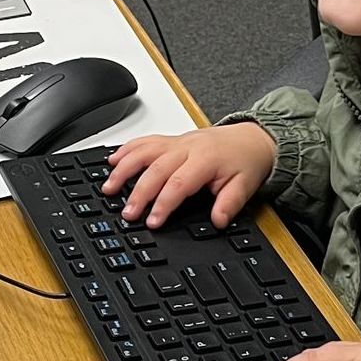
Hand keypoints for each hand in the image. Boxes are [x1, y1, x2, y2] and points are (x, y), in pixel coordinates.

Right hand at [102, 123, 275, 228]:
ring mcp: (176, 142)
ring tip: (108, 188)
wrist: (251, 138)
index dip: (163, 203)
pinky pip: (144, 141)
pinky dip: (126, 150)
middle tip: (127, 213)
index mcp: (205, 159)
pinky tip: (112, 161)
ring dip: (124, 169)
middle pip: (155, 169)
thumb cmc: (246, 161)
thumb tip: (218, 221)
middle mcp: (187, 148)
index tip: (153, 221)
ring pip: (144, 151)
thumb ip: (229, 204)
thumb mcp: (245, 186)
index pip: (179, 183)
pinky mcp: (171, 140)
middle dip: (139, 192)